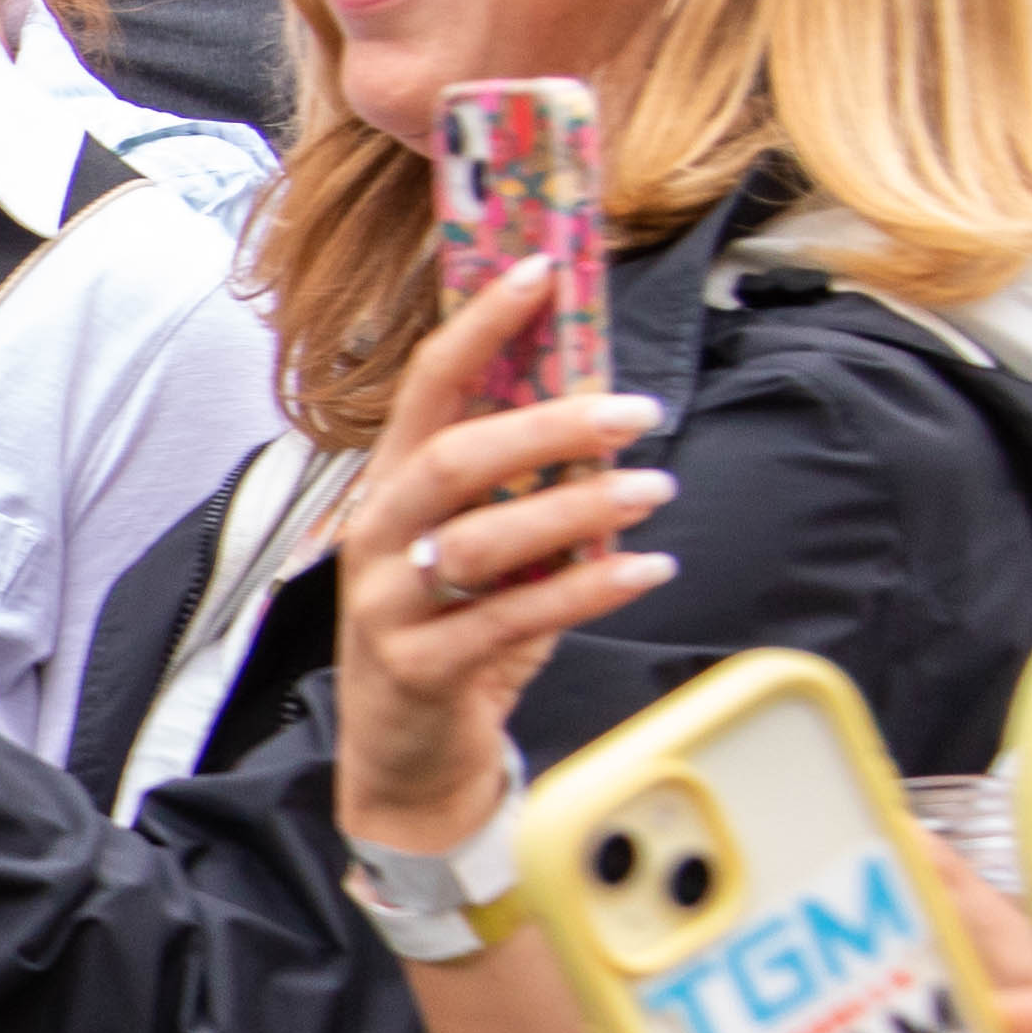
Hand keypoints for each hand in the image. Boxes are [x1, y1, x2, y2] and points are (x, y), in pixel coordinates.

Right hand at [326, 261, 679, 845]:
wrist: (405, 762)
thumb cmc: (455, 640)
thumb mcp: (483, 553)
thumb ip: (525, 490)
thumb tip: (607, 412)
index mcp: (390, 486)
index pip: (428, 385)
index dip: (481, 324)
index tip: (540, 270)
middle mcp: (377, 533)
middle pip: (455, 457)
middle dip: (549, 424)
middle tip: (635, 413)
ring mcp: (389, 601)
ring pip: (481, 538)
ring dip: (577, 507)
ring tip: (654, 489)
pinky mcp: (418, 667)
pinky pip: (509, 619)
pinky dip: (586, 589)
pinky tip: (645, 569)